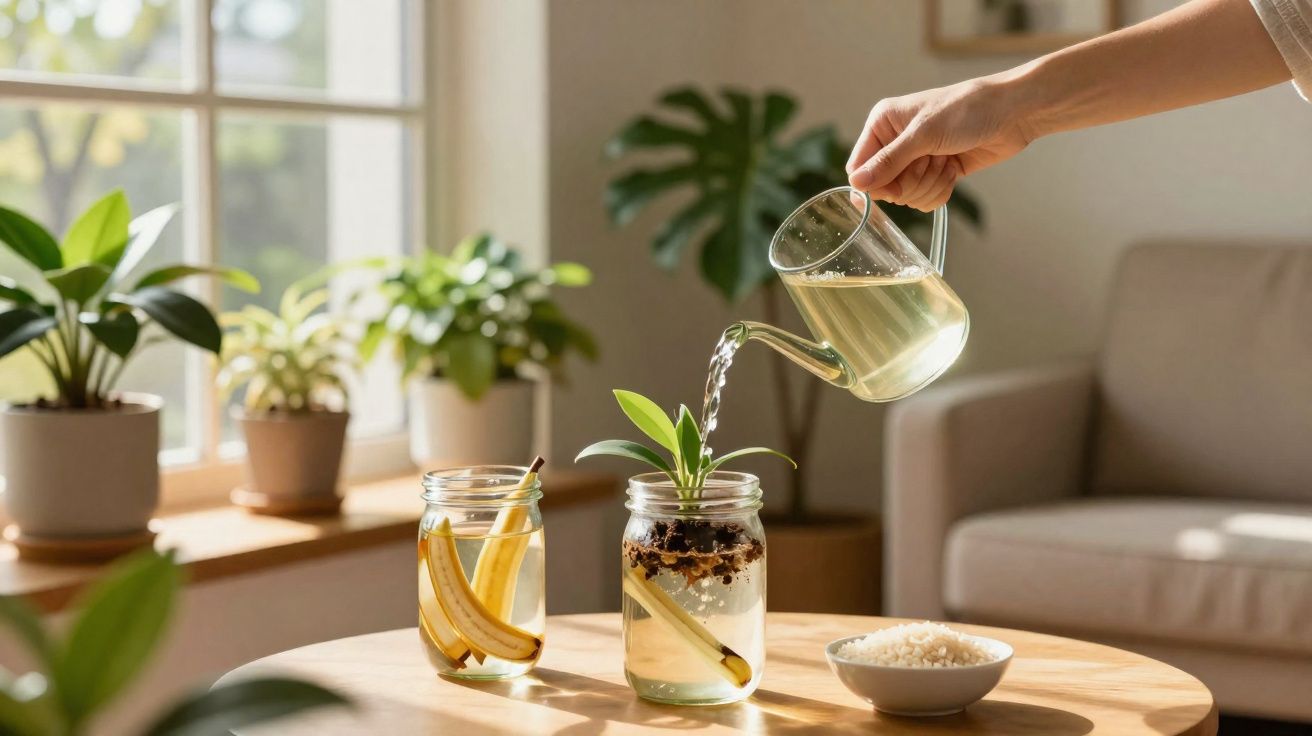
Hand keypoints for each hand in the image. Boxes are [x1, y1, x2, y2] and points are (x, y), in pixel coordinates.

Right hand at [846, 78, 1034, 210]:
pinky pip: (925, 198)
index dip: (877, 184)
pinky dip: (940, 190)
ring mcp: (916, 158)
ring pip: (906, 196)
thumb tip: (856, 183)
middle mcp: (895, 142)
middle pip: (884, 187)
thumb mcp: (924, 134)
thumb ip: (888, 162)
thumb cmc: (968, 110)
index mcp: (882, 124)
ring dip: (929, 184)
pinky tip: (954, 169)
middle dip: (911, 182)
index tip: (898, 187)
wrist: (1012, 113)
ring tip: (947, 161)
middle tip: (932, 161)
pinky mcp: (936, 172)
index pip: (859, 167)